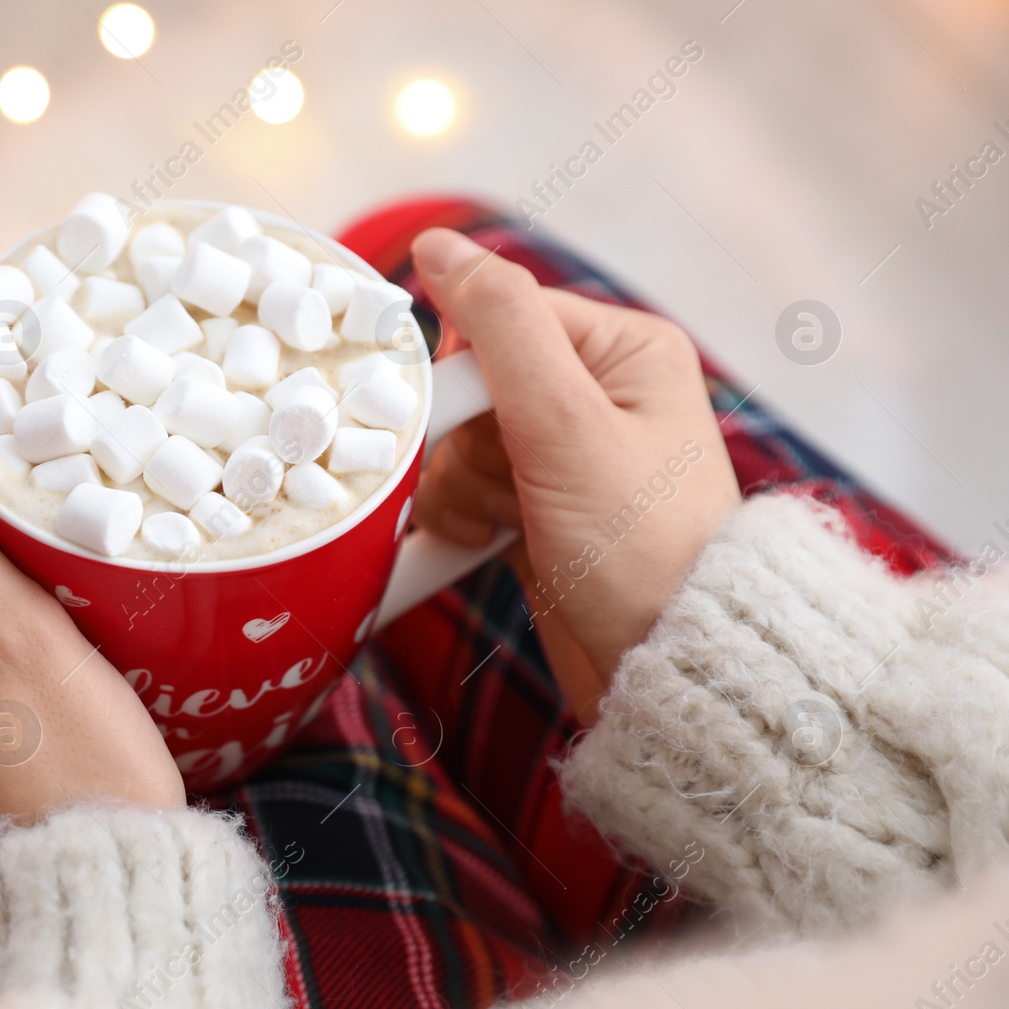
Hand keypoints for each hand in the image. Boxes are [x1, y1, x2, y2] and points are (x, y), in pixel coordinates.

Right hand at [409, 229, 740, 698]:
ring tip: (513, 523)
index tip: (475, 426)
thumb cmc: (639, 549)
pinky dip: (463, 516)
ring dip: (463, 487)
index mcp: (623, 349)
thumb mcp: (567, 422)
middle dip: (466, 441)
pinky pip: (463, 487)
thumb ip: (499, 324)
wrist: (663, 667)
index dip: (468, 373)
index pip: (500, 316)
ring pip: (456, 440)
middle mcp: (597, 393)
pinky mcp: (537, 506)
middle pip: (470, 383)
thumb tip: (440, 245)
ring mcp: (563, 455)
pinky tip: (497, 542)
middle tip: (510, 484)